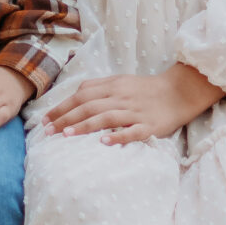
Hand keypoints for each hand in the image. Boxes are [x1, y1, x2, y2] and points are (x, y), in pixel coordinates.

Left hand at [44, 62, 221, 147]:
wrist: (180, 91)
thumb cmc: (146, 89)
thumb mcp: (121, 81)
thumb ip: (99, 87)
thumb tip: (75, 95)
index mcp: (113, 86)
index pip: (81, 95)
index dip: (62, 107)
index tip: (45, 120)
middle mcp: (121, 97)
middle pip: (89, 106)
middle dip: (65, 119)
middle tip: (48, 132)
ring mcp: (135, 111)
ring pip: (106, 117)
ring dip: (84, 126)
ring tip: (66, 136)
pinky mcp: (149, 125)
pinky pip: (132, 131)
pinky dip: (117, 136)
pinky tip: (103, 143)